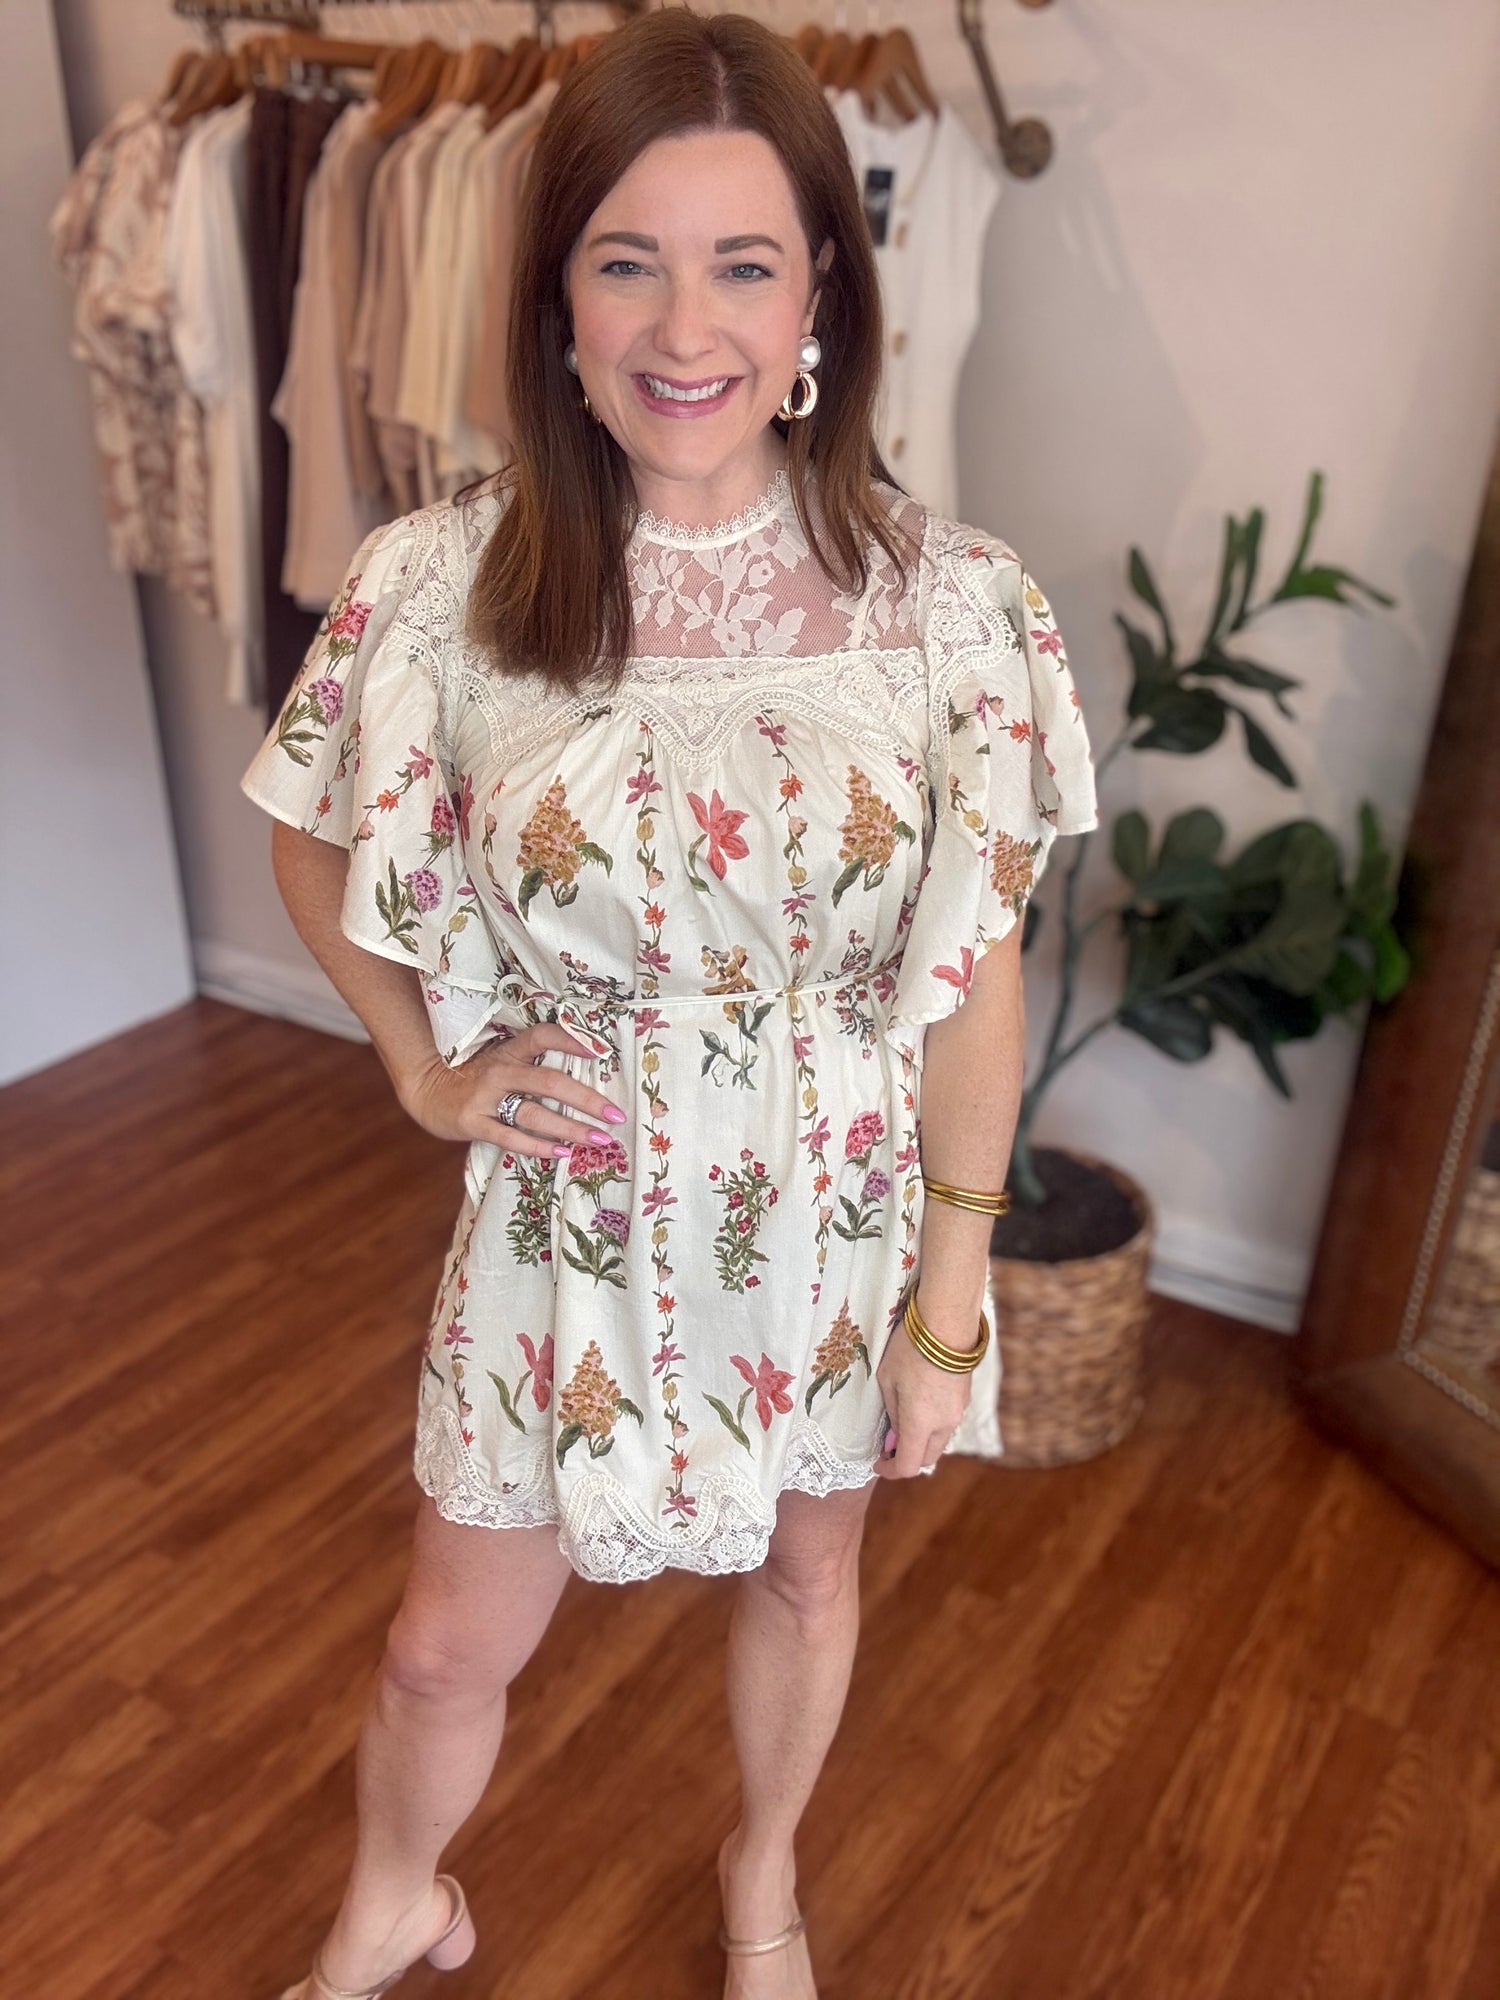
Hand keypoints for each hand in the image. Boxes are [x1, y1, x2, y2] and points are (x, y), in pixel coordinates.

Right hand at [397, 1023, 625, 1159]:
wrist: (427, 1090)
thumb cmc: (477, 1076)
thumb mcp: (502, 1060)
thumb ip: (534, 1064)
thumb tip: (586, 1074)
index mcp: (510, 1050)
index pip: (542, 1036)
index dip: (571, 1040)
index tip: (601, 1051)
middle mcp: (500, 1071)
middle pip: (549, 1082)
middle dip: (587, 1100)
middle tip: (616, 1115)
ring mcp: (485, 1097)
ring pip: (535, 1113)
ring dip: (571, 1128)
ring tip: (599, 1139)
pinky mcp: (473, 1123)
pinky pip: (510, 1137)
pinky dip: (538, 1147)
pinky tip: (562, 1153)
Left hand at [873, 1299, 978, 1479]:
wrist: (947, 1321)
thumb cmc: (910, 1349)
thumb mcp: (888, 1380)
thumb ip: (892, 1414)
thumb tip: (894, 1438)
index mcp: (920, 1423)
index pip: (908, 1466)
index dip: (890, 1470)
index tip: (877, 1463)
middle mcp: (944, 1424)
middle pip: (926, 1458)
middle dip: (906, 1457)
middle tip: (888, 1444)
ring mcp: (958, 1412)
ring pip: (939, 1441)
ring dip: (921, 1440)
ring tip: (902, 1419)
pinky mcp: (964, 1398)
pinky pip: (947, 1423)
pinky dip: (932, 1425)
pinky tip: (920, 1405)